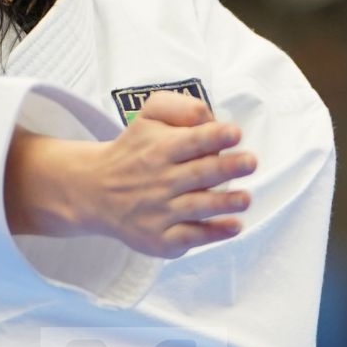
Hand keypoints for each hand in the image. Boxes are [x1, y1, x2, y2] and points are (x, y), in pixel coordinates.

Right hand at [33, 90, 256, 257]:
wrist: (95, 191)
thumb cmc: (134, 150)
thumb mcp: (148, 116)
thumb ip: (179, 108)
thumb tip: (210, 118)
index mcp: (160, 148)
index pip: (190, 140)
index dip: (213, 136)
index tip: (234, 133)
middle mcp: (160, 180)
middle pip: (199, 174)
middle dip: (227, 168)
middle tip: (250, 162)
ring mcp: (159, 212)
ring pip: (197, 207)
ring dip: (224, 203)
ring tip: (245, 198)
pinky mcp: (160, 238)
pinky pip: (190, 237)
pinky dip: (213, 234)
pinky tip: (234, 226)